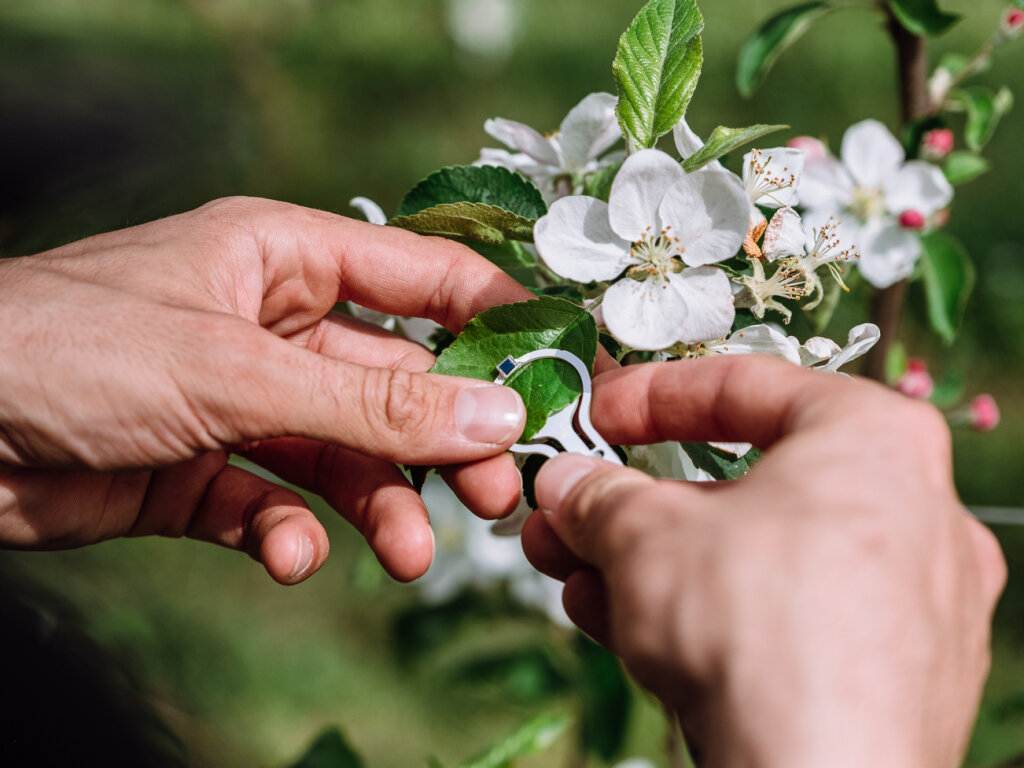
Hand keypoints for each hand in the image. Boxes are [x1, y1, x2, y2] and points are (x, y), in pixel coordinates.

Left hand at [0, 197, 533, 583]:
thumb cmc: (67, 348)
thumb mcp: (237, 371)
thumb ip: (371, 405)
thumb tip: (492, 414)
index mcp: (282, 261)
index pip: (420, 277)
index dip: (493, 319)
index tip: (555, 373)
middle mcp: (269, 329)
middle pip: (393, 384)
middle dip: (444, 442)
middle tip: (495, 497)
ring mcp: (238, 403)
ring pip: (343, 457)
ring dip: (380, 507)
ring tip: (407, 556)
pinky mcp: (202, 472)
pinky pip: (275, 505)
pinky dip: (291, 536)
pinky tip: (289, 557)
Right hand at [522, 356, 1004, 767]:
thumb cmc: (761, 630)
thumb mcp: (643, 532)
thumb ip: (598, 494)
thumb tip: (568, 486)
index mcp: (874, 440)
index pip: (745, 385)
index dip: (649, 396)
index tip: (596, 413)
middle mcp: (910, 515)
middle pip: (742, 486)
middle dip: (635, 503)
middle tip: (573, 508)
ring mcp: (904, 603)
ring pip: (750, 561)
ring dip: (650, 563)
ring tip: (574, 572)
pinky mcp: (884, 676)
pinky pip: (776, 621)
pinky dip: (698, 614)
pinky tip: (619, 623)